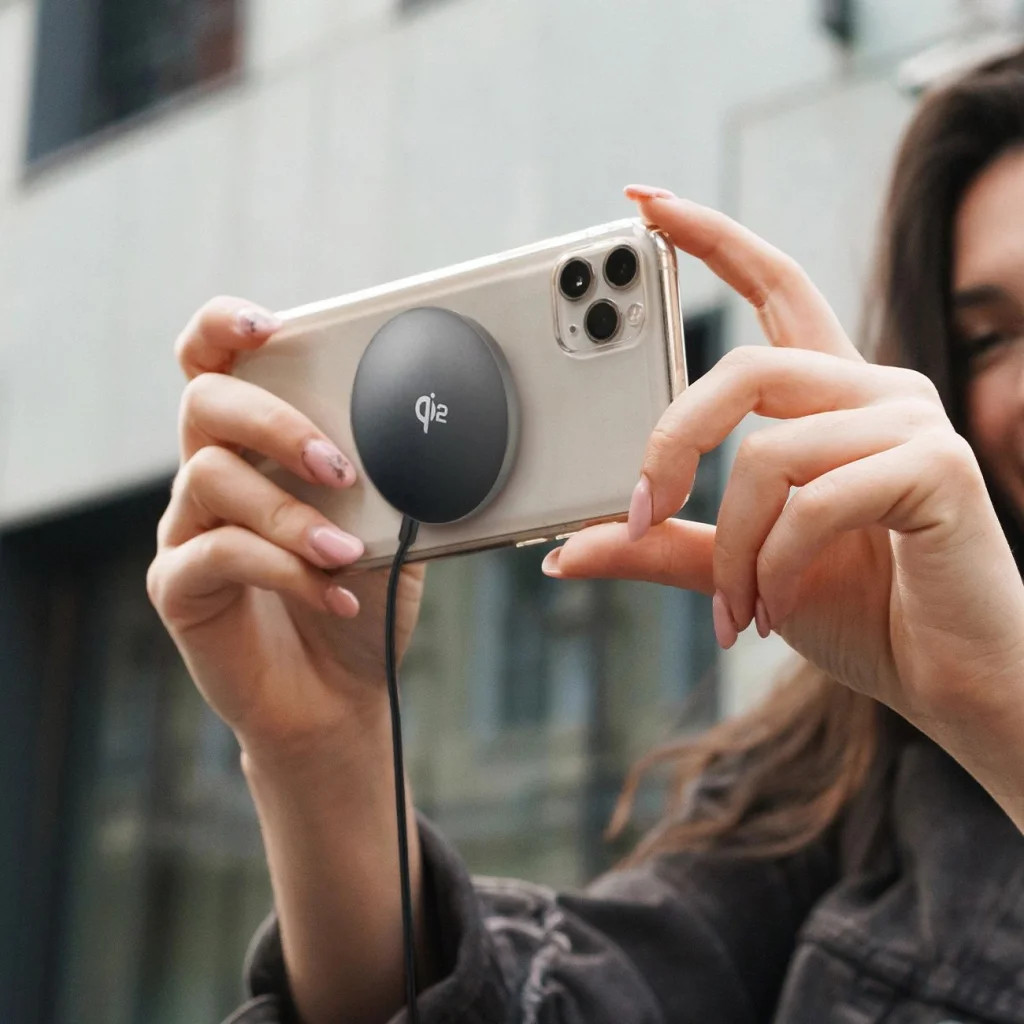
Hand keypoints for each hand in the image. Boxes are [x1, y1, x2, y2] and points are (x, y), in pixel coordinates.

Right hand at [146, 296, 426, 763]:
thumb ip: (387, 482)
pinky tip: (336, 596)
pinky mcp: (179, 586)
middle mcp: (211, 476)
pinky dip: (284, 568)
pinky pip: (218, 554)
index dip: (223, 330)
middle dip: (276, 423)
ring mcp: (188, 529)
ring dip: (290, 511)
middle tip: (338, 466)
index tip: (266, 327)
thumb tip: (417, 438)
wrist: (342, 692)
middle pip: (204, 404)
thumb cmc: (362, 598)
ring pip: (210, 478)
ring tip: (348, 551)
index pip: (214, 365)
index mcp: (256, 447)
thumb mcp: (388, 530)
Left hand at [543, 189, 1023, 736]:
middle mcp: (875, 391)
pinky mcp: (937, 467)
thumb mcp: (742, 570)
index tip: (642, 202)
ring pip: (770, 452)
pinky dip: (778, 566)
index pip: (773, 285)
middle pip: (745, 370)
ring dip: (736, 548)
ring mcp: (912, 422)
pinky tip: (779, 611)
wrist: (955, 679)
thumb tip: (567, 552)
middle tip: (639, 515)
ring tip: (739, 609)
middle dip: (673, 444)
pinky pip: (816, 499)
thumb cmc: (860, 611)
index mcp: (832, 399)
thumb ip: (662, 548)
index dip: (709, 236)